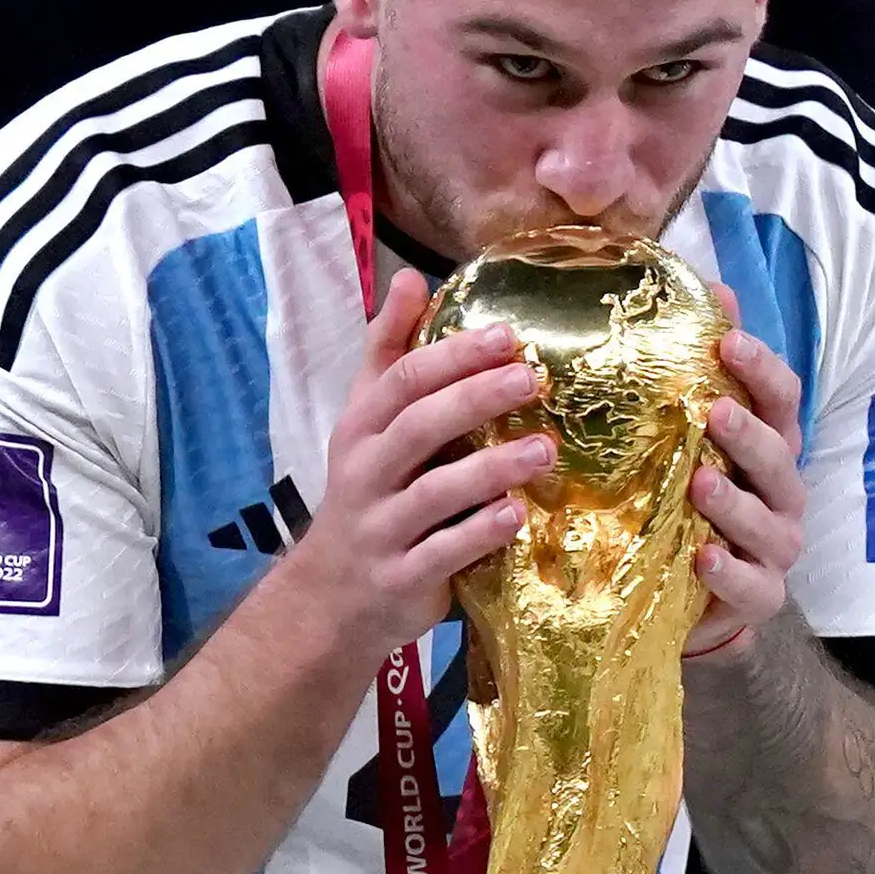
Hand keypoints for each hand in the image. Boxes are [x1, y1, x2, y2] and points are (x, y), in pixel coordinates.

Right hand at [280, 269, 552, 654]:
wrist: (330, 597)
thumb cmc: (367, 494)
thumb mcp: (366, 420)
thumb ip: (389, 351)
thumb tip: (411, 275)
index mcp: (362, 428)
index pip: (402, 380)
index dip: (453, 356)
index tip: (507, 334)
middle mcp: (367, 473)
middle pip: (418, 426)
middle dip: (475, 398)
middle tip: (531, 379)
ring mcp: (382, 528)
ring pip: (436, 492)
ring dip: (491, 468)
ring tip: (544, 449)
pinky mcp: (401, 577)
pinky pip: (442, 552)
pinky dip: (479, 534)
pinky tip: (517, 516)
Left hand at [685, 297, 807, 658]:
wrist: (688, 592)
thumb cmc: (688, 499)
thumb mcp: (686, 436)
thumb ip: (697, 367)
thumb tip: (706, 285)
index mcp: (769, 445)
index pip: (782, 399)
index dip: (761, 368)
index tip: (728, 340)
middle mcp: (781, 492)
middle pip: (779, 458)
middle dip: (749, 434)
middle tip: (714, 411)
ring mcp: (774, 547)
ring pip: (768, 523)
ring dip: (735, 503)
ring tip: (699, 483)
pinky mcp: (759, 596)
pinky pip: (752, 586)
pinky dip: (730, 573)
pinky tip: (702, 558)